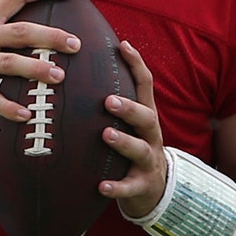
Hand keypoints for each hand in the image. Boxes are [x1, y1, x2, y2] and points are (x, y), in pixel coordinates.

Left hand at [99, 40, 167, 218]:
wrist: (154, 189)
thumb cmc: (132, 146)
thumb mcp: (130, 122)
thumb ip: (114, 99)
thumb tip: (81, 66)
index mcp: (146, 115)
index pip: (145, 85)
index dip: (137, 64)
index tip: (122, 46)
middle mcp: (151, 135)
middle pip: (147, 116)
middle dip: (129, 107)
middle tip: (108, 100)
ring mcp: (148, 160)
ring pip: (141, 149)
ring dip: (124, 141)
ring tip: (106, 135)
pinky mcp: (142, 185)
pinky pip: (130, 187)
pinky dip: (117, 187)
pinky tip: (101, 186)